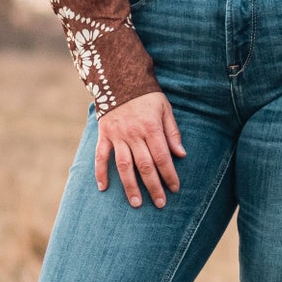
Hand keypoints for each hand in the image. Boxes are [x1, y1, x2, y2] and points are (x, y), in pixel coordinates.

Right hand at [95, 91, 185, 208]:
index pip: (162, 157)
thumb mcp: (165, 109)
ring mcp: (117, 135)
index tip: (174, 188)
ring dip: (130, 186)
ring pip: (124, 166)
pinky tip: (103, 188)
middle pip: (145, 166)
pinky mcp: (104, 135)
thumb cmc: (147, 95)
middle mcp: (134, 134)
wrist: (120, 78)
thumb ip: (172, 133)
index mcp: (151, 128)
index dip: (169, 175)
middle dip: (153, 186)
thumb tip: (181, 155)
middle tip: (160, 203)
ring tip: (136, 203)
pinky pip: (100, 156)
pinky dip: (100, 172)